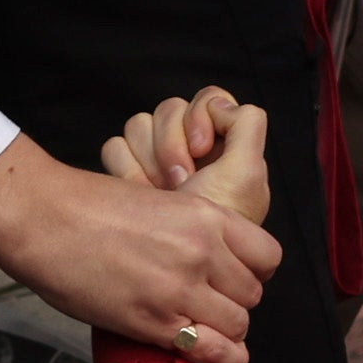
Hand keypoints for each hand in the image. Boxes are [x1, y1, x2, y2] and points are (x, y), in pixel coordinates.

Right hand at [0, 141, 277, 362]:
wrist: (45, 219)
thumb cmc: (89, 206)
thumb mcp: (158, 202)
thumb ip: (191, 229)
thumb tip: (208, 259)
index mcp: (207, 216)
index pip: (268, 256)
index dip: (253, 270)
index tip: (232, 275)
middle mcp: (203, 252)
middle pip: (252, 294)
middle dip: (234, 301)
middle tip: (206, 302)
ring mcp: (181, 290)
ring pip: (238, 324)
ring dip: (223, 329)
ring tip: (198, 326)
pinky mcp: (156, 323)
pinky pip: (213, 351)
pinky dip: (219, 359)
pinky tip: (210, 356)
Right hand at [100, 85, 273, 226]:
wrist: (166, 262)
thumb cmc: (216, 227)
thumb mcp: (246, 176)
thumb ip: (247, 128)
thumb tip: (220, 105)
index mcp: (223, 145)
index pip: (208, 99)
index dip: (201, 116)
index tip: (200, 149)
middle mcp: (191, 149)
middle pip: (171, 109)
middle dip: (172, 147)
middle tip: (180, 181)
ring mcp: (158, 162)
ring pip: (139, 125)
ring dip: (148, 161)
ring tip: (160, 193)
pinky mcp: (128, 175)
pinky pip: (114, 146)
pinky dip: (126, 171)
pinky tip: (140, 197)